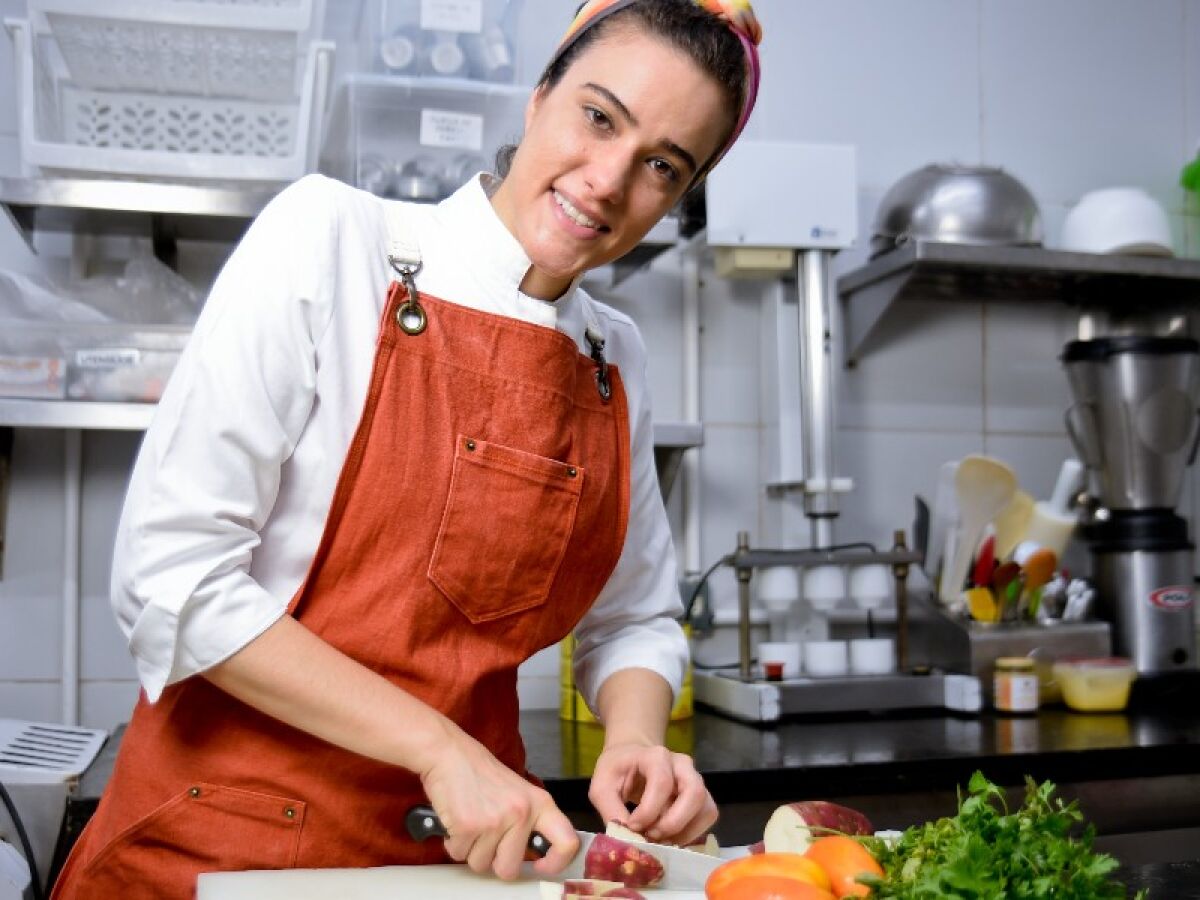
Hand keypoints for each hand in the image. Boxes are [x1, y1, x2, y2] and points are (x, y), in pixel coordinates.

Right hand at [419, 725, 578, 879]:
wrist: (449, 754)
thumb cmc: (480, 772)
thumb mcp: (519, 792)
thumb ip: (530, 821)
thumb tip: (536, 854)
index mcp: (540, 803)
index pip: (566, 842)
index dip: (556, 863)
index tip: (541, 867)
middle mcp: (521, 813)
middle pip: (509, 869)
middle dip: (494, 861)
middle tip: (487, 837)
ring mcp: (495, 821)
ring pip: (481, 864)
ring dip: (472, 849)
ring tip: (472, 820)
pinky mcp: (468, 826)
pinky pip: (459, 854)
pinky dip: (455, 842)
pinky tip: (458, 819)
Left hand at [588, 741, 716, 845]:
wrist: (630, 758)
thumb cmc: (616, 770)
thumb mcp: (602, 787)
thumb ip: (611, 812)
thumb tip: (628, 841)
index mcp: (656, 756)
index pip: (661, 783)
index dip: (648, 811)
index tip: (632, 827)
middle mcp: (682, 765)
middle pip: (694, 793)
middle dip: (673, 823)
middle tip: (652, 836)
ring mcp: (695, 779)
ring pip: (706, 808)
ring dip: (685, 831)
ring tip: (661, 839)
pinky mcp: (700, 796)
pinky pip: (707, 817)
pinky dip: (692, 834)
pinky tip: (670, 838)